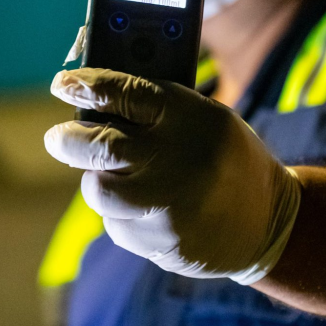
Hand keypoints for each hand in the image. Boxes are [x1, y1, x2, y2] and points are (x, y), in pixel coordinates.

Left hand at [46, 68, 300, 283]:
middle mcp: (177, 159)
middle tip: (58, 137)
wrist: (268, 221)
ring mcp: (168, 204)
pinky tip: (148, 208)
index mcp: (188, 117)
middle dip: (67, 140)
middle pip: (100, 145)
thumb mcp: (204, 117)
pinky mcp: (160, 242)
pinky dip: (121, 214)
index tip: (63, 83)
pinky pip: (116, 224)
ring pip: (99, 189)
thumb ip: (155, 108)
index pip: (124, 93)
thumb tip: (90, 98)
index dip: (85, 85)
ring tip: (114, 175)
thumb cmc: (223, 157)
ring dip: (97, 181)